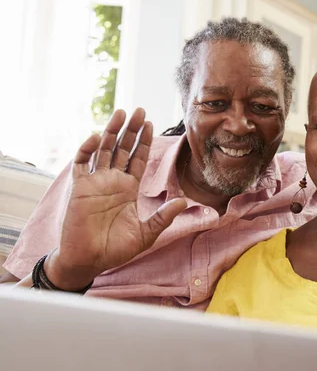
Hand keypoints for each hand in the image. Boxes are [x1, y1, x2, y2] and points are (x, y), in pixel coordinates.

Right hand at [47, 109, 186, 289]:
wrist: (90, 261)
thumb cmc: (116, 249)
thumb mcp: (146, 233)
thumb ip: (163, 217)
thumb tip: (183, 202)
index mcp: (128, 188)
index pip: (137, 158)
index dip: (143, 141)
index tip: (150, 122)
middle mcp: (112, 181)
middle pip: (122, 148)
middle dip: (130, 129)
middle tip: (138, 109)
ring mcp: (95, 183)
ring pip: (103, 150)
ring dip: (111, 132)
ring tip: (120, 113)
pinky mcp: (79, 189)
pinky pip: (81, 164)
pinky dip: (87, 150)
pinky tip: (96, 138)